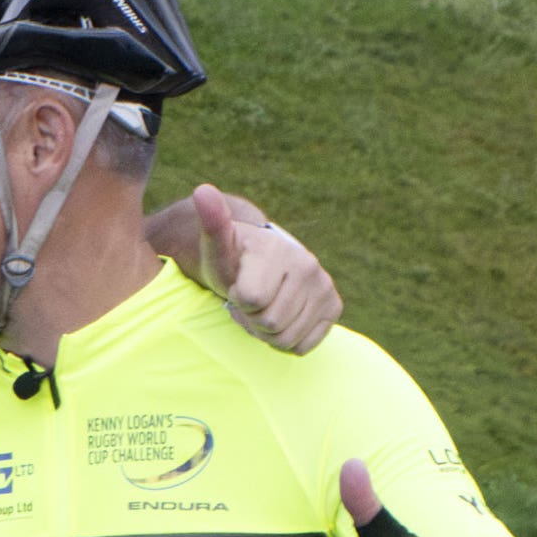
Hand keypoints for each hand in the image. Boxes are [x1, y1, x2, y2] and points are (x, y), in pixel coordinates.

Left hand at [192, 183, 342, 354]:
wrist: (260, 264)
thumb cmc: (232, 259)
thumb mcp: (215, 244)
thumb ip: (211, 221)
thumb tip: (202, 190)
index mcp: (278, 252)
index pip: (251, 300)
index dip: (236, 301)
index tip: (236, 286)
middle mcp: (308, 265)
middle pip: (270, 324)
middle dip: (252, 319)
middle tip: (249, 302)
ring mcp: (324, 286)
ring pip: (286, 339)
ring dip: (267, 333)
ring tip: (263, 309)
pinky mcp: (334, 305)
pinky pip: (303, 346)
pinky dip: (287, 341)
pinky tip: (281, 319)